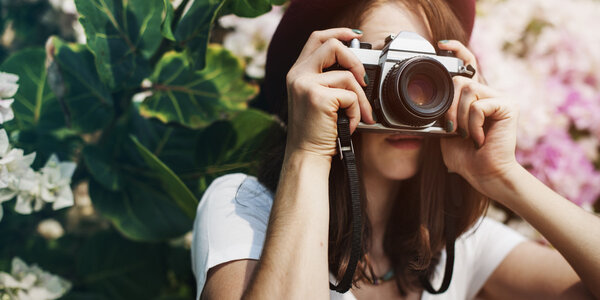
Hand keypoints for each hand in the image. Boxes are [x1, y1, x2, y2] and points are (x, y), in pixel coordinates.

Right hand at [285, 28, 374, 159]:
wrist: (306, 155)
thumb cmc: (315, 132)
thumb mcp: (317, 99)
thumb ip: (329, 80)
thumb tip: (357, 70)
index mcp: (297, 73)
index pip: (317, 38)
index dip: (338, 32)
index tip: (355, 35)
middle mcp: (298, 75)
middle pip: (332, 46)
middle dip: (355, 60)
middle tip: (364, 80)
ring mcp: (306, 84)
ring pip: (348, 77)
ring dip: (360, 100)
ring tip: (355, 117)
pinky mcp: (318, 97)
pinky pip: (351, 96)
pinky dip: (356, 113)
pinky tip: (347, 124)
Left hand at [438, 40, 519, 201]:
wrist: (484, 175)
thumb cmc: (467, 158)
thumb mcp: (447, 132)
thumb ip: (443, 113)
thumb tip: (432, 99)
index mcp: (475, 98)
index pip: (468, 65)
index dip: (457, 50)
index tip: (441, 45)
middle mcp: (489, 93)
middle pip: (460, 80)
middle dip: (449, 106)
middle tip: (452, 129)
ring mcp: (500, 98)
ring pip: (468, 91)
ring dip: (460, 117)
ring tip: (468, 136)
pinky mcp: (508, 106)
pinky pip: (479, 105)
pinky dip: (473, 125)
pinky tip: (479, 139)